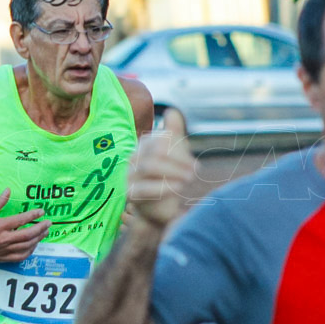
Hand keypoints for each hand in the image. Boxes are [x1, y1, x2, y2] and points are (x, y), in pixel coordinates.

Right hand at [0, 189, 50, 261]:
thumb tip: (8, 191)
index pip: (20, 220)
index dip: (32, 215)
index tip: (41, 211)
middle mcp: (2, 239)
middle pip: (27, 235)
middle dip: (40, 229)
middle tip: (48, 223)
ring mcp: (3, 250)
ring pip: (26, 247)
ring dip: (38, 239)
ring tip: (44, 232)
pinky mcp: (2, 258)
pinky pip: (20, 256)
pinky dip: (30, 251)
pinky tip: (34, 245)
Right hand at [127, 109, 193, 228]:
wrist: (159, 211)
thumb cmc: (169, 180)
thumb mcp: (175, 156)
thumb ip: (174, 134)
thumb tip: (172, 111)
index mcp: (144, 146)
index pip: (161, 139)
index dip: (180, 150)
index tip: (195, 165)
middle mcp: (133, 158)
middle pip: (156, 151)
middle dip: (178, 161)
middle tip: (194, 172)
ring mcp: (129, 175)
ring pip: (149, 166)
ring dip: (173, 172)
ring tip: (188, 180)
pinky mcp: (129, 193)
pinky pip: (144, 188)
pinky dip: (163, 187)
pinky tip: (178, 188)